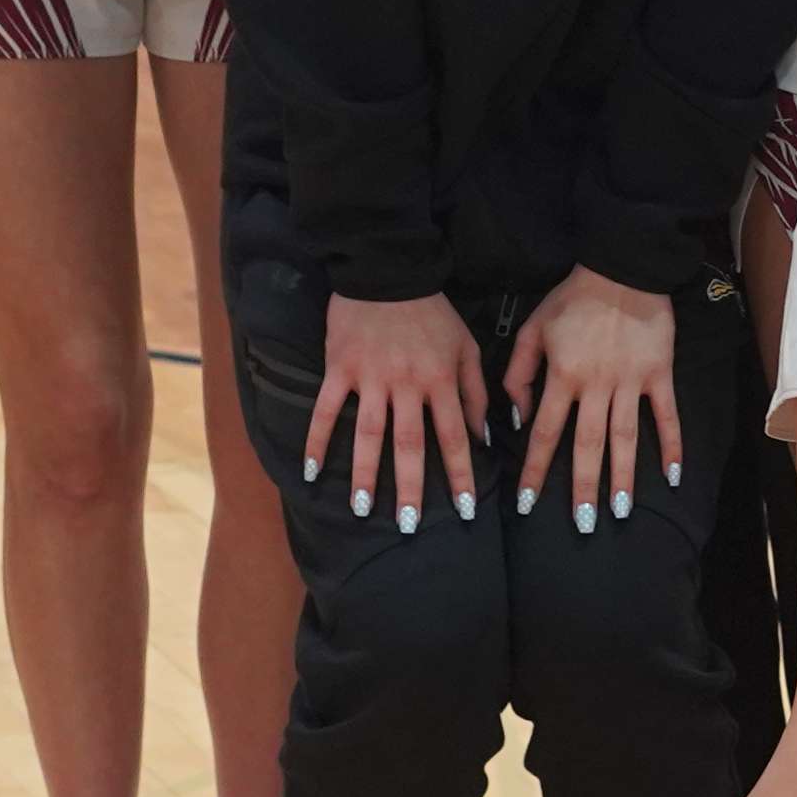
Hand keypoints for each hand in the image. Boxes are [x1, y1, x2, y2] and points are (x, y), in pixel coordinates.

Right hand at [308, 291, 490, 533]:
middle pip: (410, 444)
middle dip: (410, 486)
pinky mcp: (339, 369)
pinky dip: (316, 441)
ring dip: (364, 474)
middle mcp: (407, 384)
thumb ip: (477, 391)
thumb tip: (486, 436)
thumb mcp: (467, 346)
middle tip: (408, 525)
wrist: (390, 271)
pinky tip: (310, 472)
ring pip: (367, 434)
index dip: (460, 473)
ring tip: (361, 510)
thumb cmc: (434, 312)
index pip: (454, 435)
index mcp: (441, 379)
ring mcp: (370, 378)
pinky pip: (325, 410)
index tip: (464, 510)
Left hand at [503, 267, 679, 530]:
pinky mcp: (660, 373)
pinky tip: (673, 475)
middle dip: (583, 487)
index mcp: (562, 376)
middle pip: (587, 445)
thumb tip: (516, 417)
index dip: (534, 471)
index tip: (526, 505)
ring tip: (621, 510)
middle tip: (582, 525)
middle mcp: (596, 385)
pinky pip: (666, 414)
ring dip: (623, 476)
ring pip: (626, 437)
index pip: (544, 433)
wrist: (622, 267)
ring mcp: (631, 381)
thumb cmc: (573, 299)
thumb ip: (518, 374)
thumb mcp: (532, 329)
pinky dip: (672, 444)